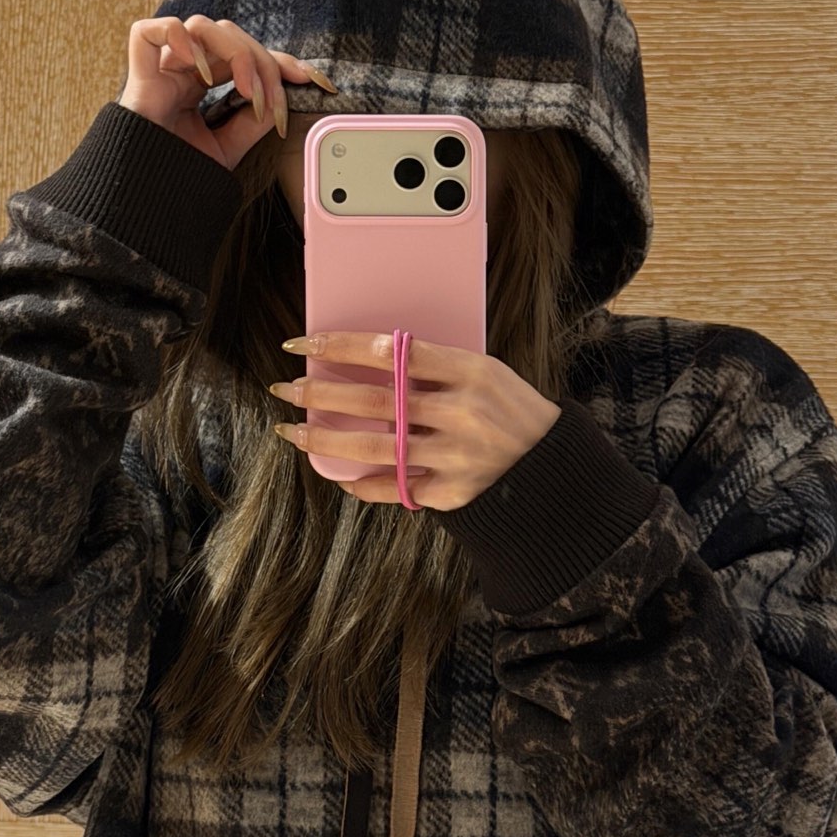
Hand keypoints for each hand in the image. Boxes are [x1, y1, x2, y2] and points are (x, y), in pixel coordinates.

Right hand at [119, 14, 336, 171]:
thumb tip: (281, 99)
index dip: (281, 61)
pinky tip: (202, 72)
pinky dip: (178, 37)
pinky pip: (150, 30)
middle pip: (231, 36)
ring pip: (202, 26)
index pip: (247, 54)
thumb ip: (253, 121)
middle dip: (263, 64)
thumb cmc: (180, 174)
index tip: (313, 80)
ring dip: (236, 53)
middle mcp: (184, 70)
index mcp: (204, 83)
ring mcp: (162, 68)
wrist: (147, 199)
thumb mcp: (230, 147)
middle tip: (271, 105)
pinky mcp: (139, 73)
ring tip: (247, 92)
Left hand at [267, 330, 562, 509]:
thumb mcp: (486, 372)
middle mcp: (462, 413)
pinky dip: (363, 482)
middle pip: (375, 402)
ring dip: (325, 440)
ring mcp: (456, 457)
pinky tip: (338, 474)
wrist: (552, 467)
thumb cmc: (510, 409)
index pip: (392, 351)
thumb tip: (365, 357)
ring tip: (291, 430)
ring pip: (375, 448)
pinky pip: (395, 488)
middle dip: (319, 394)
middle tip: (283, 388)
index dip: (341, 347)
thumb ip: (433, 367)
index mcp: (471, 371)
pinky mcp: (453, 493)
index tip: (302, 343)